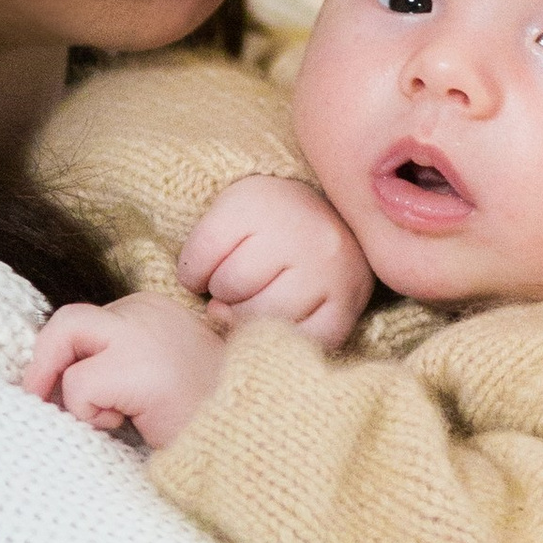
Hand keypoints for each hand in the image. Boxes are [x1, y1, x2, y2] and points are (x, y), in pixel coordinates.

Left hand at [23, 287, 226, 443]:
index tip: (62, 391)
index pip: (90, 323)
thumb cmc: (206, 415)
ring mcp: (140, 332)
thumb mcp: (160, 374)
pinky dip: (89, 412)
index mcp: (155, 309)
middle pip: (69, 320)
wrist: (248, 435)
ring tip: (106, 417)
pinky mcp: (133, 364)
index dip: (69, 357)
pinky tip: (128, 422)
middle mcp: (146, 310)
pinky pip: (78, 384)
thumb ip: (121, 361)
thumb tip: (59, 379)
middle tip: (35, 395)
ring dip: (67, 386)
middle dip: (44, 359)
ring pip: (64, 336)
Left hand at [178, 170, 373, 351]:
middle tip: (237, 287)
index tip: (203, 273)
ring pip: (264, 316)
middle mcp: (301, 231)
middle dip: (224, 294)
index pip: (204, 250)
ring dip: (249, 318)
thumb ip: (205, 253)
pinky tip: (281, 323)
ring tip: (256, 302)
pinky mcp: (349, 302)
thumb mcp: (229, 215)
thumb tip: (215, 314)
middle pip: (232, 285)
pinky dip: (286, 338)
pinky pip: (306, 339)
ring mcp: (329, 268)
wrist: (335, 218)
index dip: (192, 272)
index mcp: (261, 203)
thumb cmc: (269, 224)